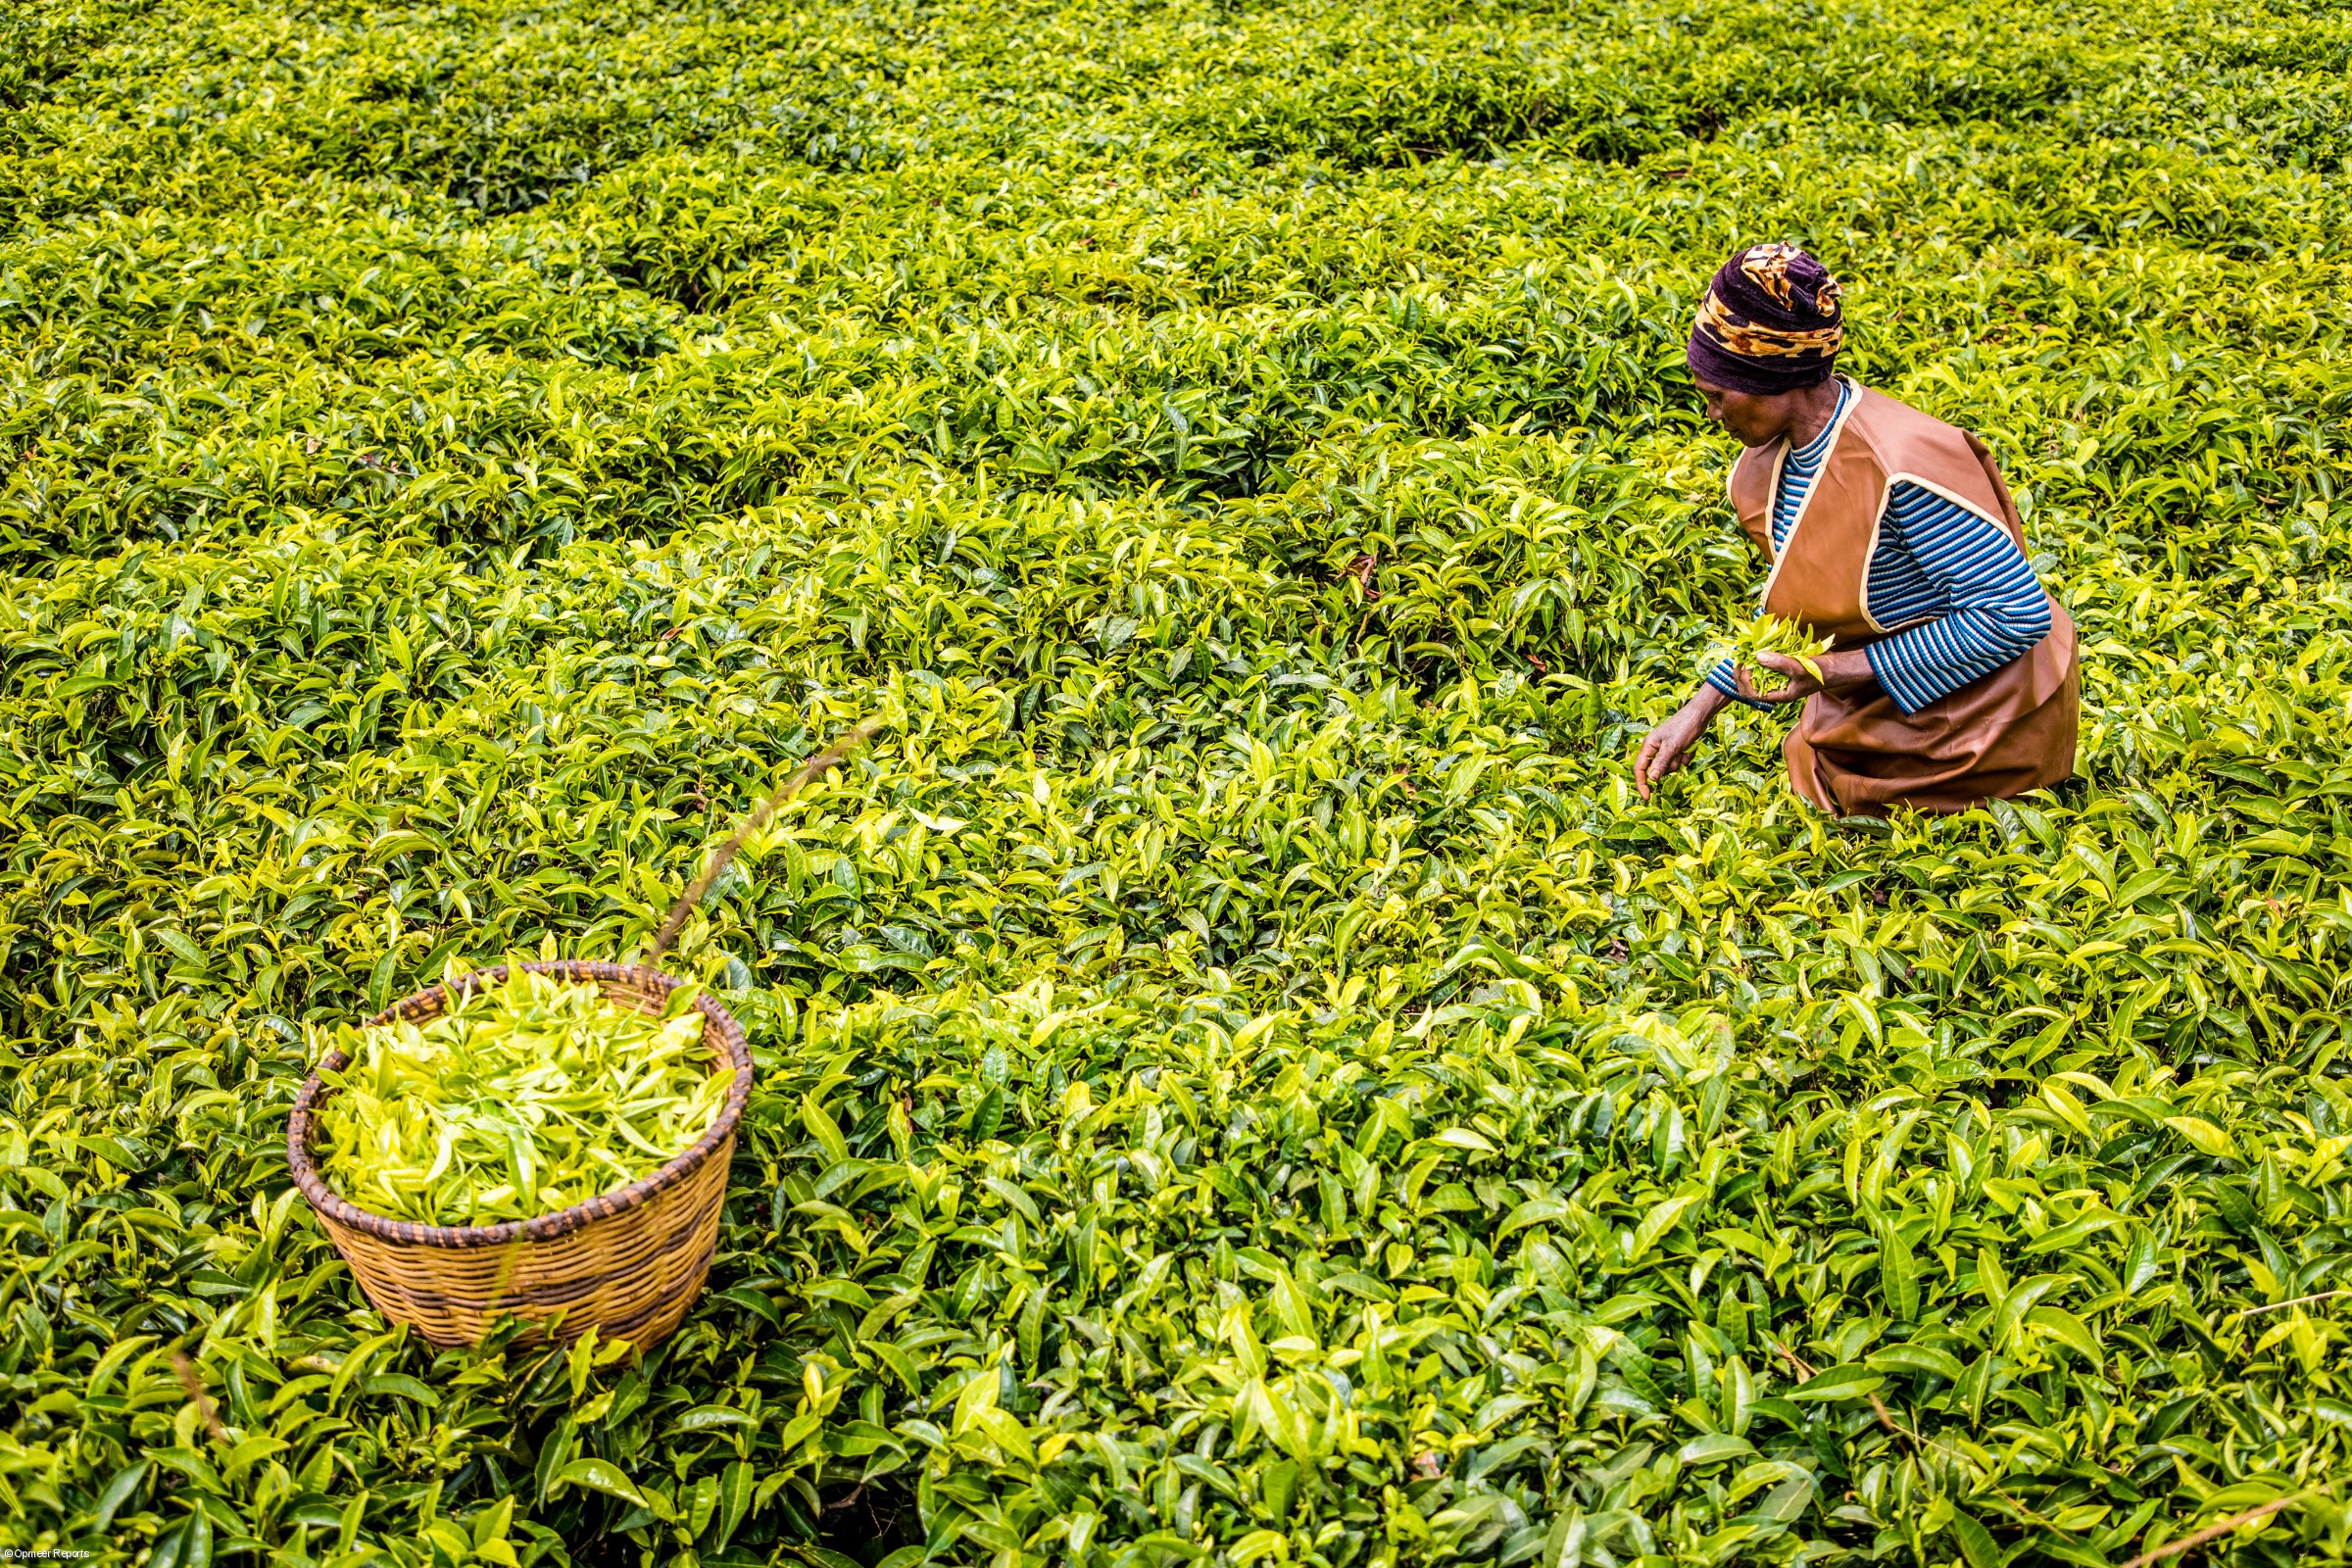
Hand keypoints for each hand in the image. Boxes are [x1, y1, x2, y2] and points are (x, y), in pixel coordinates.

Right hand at [1634, 691, 1725, 797]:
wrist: (1700, 715)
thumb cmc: (1684, 727)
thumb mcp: (1672, 747)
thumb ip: (1661, 763)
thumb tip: (1652, 779)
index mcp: (1648, 745)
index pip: (1640, 769)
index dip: (1642, 784)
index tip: (1648, 797)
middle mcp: (1655, 748)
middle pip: (1657, 770)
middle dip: (1669, 766)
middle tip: (1678, 755)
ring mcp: (1665, 749)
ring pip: (1669, 767)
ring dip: (1679, 762)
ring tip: (1685, 749)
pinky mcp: (1676, 750)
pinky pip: (1679, 762)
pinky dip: (1686, 757)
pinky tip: (1690, 747)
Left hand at [1734, 647, 1873, 703]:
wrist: (1837, 668)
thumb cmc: (1821, 672)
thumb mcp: (1799, 667)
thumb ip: (1779, 663)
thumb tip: (1757, 656)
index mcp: (1779, 696)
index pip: (1752, 694)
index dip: (1743, 680)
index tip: (1742, 664)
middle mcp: (1777, 690)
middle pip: (1751, 686)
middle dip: (1741, 673)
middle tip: (1739, 657)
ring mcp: (1780, 681)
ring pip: (1757, 676)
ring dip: (1749, 665)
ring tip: (1745, 652)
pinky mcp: (1784, 671)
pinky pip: (1766, 668)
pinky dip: (1760, 660)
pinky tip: (1758, 649)